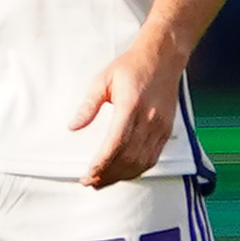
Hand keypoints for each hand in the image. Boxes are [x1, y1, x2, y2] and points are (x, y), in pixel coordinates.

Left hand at [68, 24, 184, 188]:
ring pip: (141, 162)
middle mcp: (149, 120)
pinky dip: (137, 170)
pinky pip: (153, 158)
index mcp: (131, 106)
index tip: (88, 174)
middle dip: (108, 174)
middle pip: (128, 158)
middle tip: (89, 182)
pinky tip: (124, 173)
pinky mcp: (166, 131)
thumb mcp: (103, 80)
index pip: (116, 143)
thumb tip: (73, 126)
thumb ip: (88, 105)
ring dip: (121, 176)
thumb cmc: (132, 67)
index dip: (102, 163)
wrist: (163, 58)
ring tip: (103, 181)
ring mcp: (160, 127)